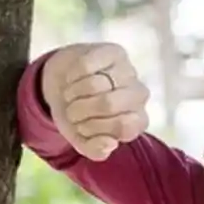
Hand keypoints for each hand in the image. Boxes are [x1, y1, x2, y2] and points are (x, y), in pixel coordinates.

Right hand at [41, 43, 151, 160]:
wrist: (63, 86)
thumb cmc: (78, 117)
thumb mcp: (83, 140)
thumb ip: (96, 150)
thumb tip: (110, 143)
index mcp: (137, 121)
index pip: (122, 127)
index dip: (93, 129)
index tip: (81, 128)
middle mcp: (139, 96)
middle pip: (107, 104)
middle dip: (80, 110)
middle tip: (72, 111)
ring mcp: (129, 72)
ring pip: (94, 85)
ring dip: (72, 94)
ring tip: (71, 95)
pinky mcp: (114, 52)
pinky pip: (86, 66)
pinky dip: (71, 76)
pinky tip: (72, 78)